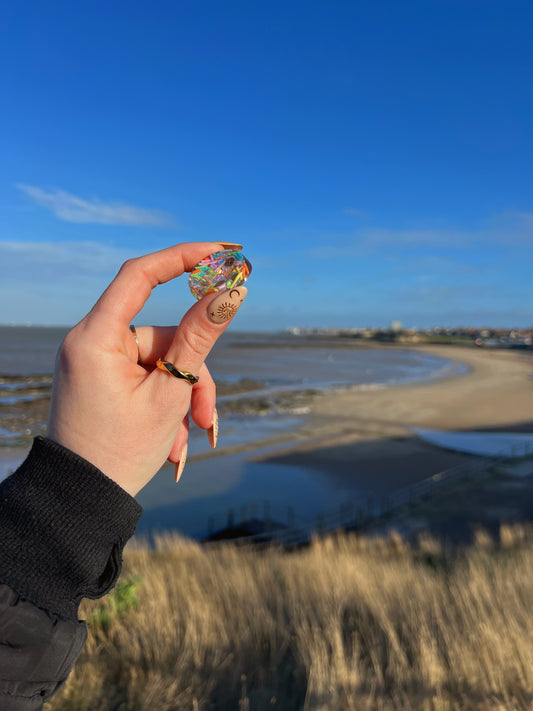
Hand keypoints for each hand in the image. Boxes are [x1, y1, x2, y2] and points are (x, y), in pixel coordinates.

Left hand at [46, 242, 246, 496]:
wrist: (82, 499)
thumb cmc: (119, 451)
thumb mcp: (170, 394)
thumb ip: (199, 338)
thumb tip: (229, 292)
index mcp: (96, 338)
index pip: (141, 275)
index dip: (184, 257)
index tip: (225, 252)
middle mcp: (92, 342)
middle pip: (164, 336)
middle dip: (193, 377)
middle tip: (207, 418)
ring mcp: (98, 361)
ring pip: (163, 362)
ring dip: (182, 399)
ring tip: (186, 441)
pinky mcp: (105, 377)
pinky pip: (149, 376)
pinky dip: (166, 404)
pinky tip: (171, 441)